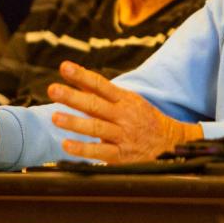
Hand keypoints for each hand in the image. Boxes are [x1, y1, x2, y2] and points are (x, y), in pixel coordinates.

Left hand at [48, 61, 202, 163]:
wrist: (171, 143)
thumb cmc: (145, 119)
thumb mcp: (130, 101)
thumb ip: (105, 94)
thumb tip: (80, 80)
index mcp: (124, 99)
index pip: (100, 84)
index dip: (82, 75)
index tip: (64, 67)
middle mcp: (123, 115)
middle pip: (95, 104)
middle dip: (72, 97)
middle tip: (52, 89)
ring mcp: (122, 135)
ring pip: (96, 127)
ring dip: (74, 122)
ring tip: (55, 117)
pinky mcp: (122, 155)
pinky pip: (100, 151)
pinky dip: (83, 149)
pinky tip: (67, 144)